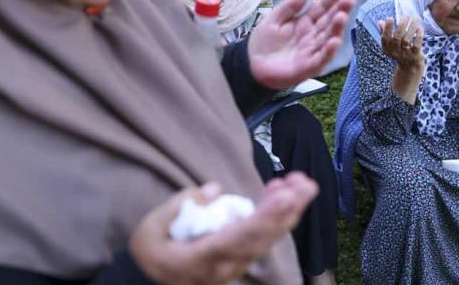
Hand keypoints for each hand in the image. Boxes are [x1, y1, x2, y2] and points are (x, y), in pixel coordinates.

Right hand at [130, 173, 318, 284]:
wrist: (154, 278)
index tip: (285, 197)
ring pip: (268, 238)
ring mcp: (235, 264)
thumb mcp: (152, 227)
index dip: (265, 217)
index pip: (239, 238)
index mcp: (201, 258)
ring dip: (287, 210)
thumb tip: (215, 191)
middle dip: (288, 210)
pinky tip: (284, 192)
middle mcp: (224, 265)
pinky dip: (276, 214)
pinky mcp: (241, 257)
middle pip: (262, 239)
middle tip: (306, 183)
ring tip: (301, 183)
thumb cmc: (153, 248)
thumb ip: (181, 205)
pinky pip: (263, 237)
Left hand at [248, 0, 355, 88]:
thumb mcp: (273, 19)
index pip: (322, 7)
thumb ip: (290, 6)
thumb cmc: (264, 43)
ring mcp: (312, 51)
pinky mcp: (309, 66)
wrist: (251, 66)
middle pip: (329, 21)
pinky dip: (328, 51)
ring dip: (336, 28)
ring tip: (342, 16)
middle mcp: (312, 35)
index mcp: (305, 22)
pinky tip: (335, 41)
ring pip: (328, 38)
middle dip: (340, 10)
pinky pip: (321, 58)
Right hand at [379, 15, 423, 69]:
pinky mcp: (415, 55)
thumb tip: (380, 22)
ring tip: (415, 18)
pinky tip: (420, 28)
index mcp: (387, 49)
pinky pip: (416, 45)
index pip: (385, 38)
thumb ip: (385, 32)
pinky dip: (419, 35)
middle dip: (401, 25)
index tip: (390, 18)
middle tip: (406, 15)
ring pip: (407, 40)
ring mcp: (405, 54)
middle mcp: (395, 52)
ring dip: (412, 28)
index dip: (387, 28)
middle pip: (396, 38)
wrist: (410, 66)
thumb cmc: (400, 50)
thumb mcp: (391, 43)